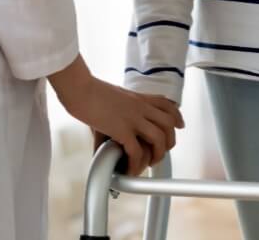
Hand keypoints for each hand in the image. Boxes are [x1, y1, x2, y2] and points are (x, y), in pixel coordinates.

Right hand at [48, 56, 181, 175]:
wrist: (79, 88)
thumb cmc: (90, 92)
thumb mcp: (112, 98)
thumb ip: (118, 112)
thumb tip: (108, 131)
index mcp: (138, 98)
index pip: (166, 104)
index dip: (176, 116)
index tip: (179, 125)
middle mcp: (140, 107)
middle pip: (169, 123)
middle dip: (170, 141)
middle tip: (161, 152)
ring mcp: (133, 118)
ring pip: (159, 138)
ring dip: (157, 155)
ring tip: (148, 164)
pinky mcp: (122, 129)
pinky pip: (137, 151)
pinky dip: (136, 164)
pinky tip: (129, 169)